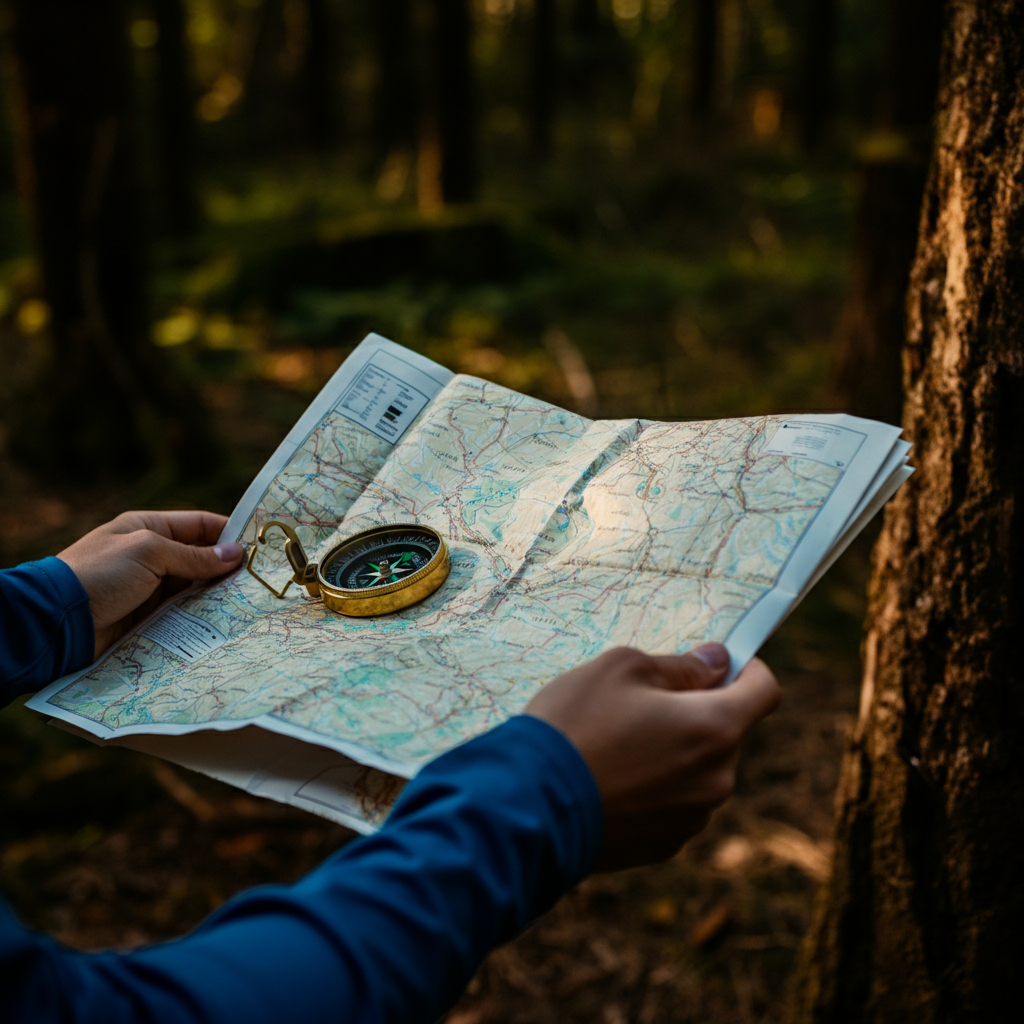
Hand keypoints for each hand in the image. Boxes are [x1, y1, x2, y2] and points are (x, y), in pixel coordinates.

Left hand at [58, 511, 244, 658]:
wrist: (56, 620)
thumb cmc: (99, 574)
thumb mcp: (149, 554)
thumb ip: (194, 555)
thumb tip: (236, 554)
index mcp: (149, 529)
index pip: (200, 525)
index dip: (230, 533)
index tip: (259, 547)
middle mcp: (152, 555)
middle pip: (201, 558)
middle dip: (228, 569)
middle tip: (260, 580)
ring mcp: (150, 587)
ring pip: (195, 588)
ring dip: (217, 595)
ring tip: (249, 603)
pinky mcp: (148, 617)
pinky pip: (182, 613)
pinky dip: (201, 616)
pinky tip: (223, 622)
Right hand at [525, 644, 779, 870]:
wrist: (528, 805)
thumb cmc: (574, 724)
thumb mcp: (621, 668)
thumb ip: (681, 665)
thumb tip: (717, 663)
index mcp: (715, 728)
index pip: (766, 691)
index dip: (749, 670)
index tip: (720, 664)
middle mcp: (716, 780)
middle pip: (726, 733)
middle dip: (696, 713)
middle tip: (641, 704)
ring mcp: (691, 819)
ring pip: (699, 770)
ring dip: (675, 753)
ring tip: (615, 745)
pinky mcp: (663, 846)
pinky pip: (674, 804)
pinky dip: (654, 787)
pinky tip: (609, 780)